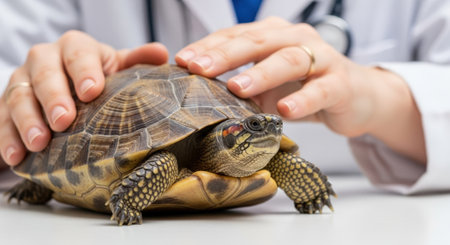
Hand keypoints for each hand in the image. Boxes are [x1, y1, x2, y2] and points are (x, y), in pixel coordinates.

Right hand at [0, 30, 167, 165]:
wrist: (66, 90)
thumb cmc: (97, 80)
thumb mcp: (117, 70)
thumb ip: (136, 62)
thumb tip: (163, 54)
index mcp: (76, 48)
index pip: (78, 52)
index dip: (84, 70)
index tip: (92, 91)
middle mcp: (45, 59)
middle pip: (45, 72)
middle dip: (54, 97)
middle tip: (64, 121)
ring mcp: (22, 82)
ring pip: (19, 96)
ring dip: (28, 121)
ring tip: (39, 143)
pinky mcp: (5, 104)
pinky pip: (1, 119)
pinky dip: (7, 138)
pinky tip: (16, 157)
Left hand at [175, 17, 425, 163]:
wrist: (356, 96)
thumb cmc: (305, 87)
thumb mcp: (269, 85)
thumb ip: (242, 86)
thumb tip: (202, 98)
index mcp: (275, 35)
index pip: (237, 35)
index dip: (209, 46)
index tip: (182, 60)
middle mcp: (297, 38)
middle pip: (258, 41)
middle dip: (225, 55)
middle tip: (199, 69)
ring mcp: (321, 58)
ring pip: (288, 60)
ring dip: (260, 74)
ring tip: (236, 88)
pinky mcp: (340, 82)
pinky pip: (320, 90)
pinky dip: (302, 100)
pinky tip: (285, 111)